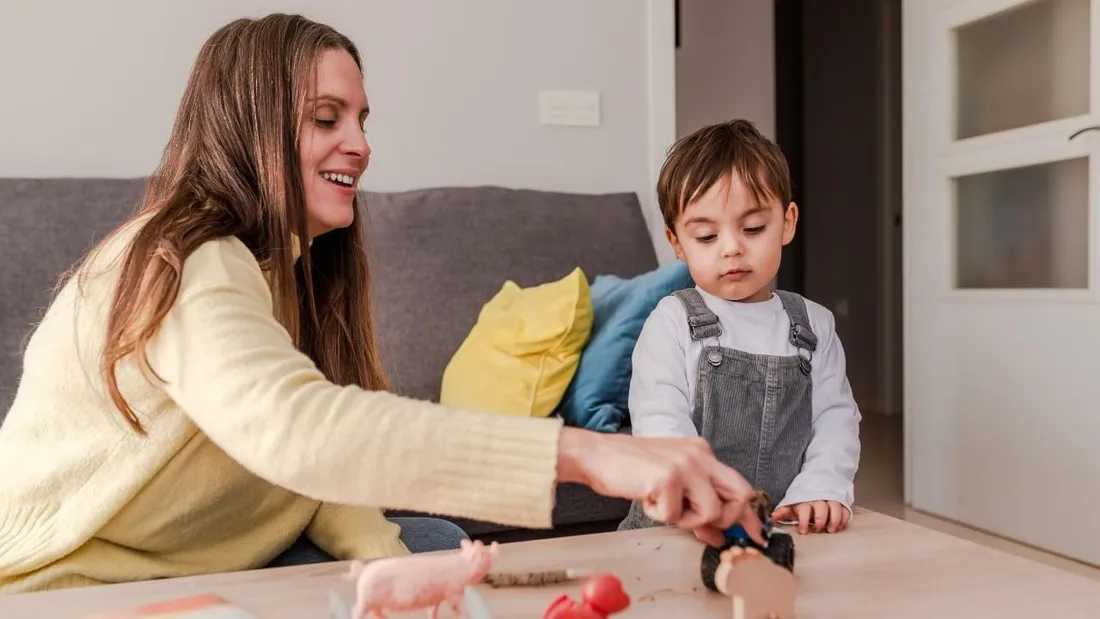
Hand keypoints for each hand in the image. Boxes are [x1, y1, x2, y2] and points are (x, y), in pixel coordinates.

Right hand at [556, 428, 763, 545]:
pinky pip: (675, 516)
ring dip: (687, 520)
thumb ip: (697, 503)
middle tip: (700, 525)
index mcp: (702, 452)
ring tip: (663, 505)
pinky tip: (646, 498)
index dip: (748, 516)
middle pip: (739, 494)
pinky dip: (658, 515)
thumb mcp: (671, 484)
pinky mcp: (668, 478)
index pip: (738, 485)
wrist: (596, 455)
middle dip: (725, 519)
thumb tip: (717, 534)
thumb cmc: (629, 468)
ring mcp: (686, 465)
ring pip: (711, 512)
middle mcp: (699, 455)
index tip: (755, 536)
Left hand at [772, 500, 849, 533]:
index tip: (803, 531)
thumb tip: (773, 517)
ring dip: (834, 520)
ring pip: (835, 508)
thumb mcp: (792, 505)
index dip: (804, 521)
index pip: (804, 510)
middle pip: (821, 508)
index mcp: (805, 501)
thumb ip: (783, 511)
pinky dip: (844, 519)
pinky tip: (839, 527)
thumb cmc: (803, 500)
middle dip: (820, 520)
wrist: (817, 484)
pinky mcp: (841, 504)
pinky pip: (845, 510)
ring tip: (831, 529)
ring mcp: (831, 501)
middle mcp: (818, 500)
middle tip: (818, 529)